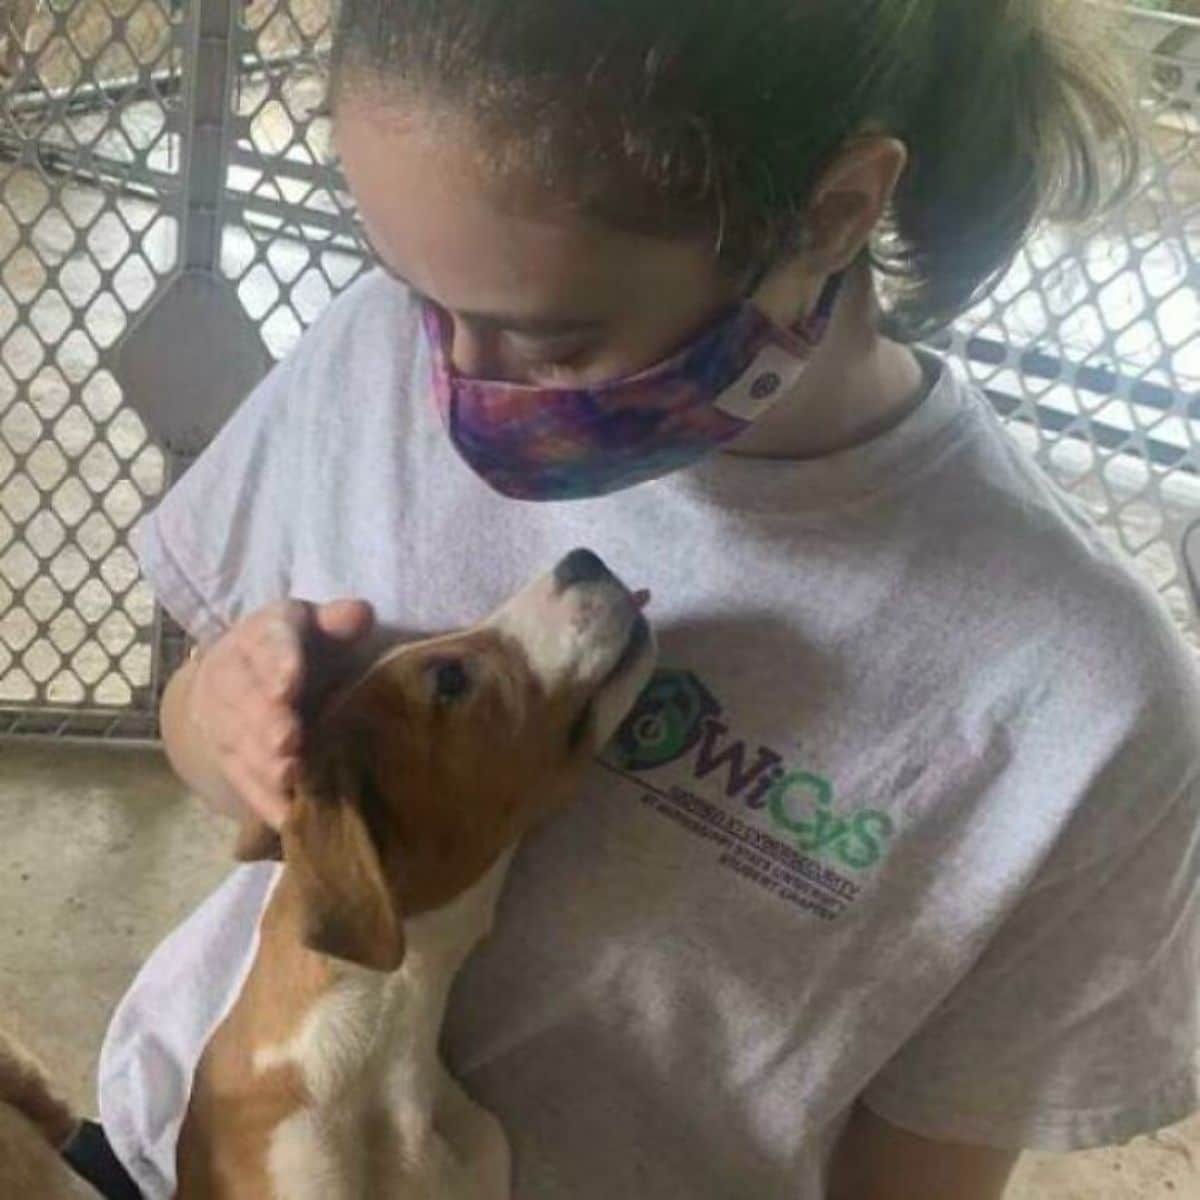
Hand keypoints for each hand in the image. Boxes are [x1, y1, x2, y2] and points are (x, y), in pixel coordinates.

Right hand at [189, 599, 374, 828]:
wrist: (248, 674)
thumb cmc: (304, 648)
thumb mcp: (321, 627)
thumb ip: (339, 621)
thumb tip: (359, 614)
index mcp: (263, 632)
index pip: (268, 642)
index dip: (278, 663)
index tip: (289, 686)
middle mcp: (233, 672)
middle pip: (246, 697)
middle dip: (266, 721)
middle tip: (288, 741)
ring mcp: (223, 716)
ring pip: (237, 740)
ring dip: (261, 762)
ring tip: (289, 777)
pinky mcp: (224, 755)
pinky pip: (239, 778)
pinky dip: (262, 800)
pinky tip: (285, 818)